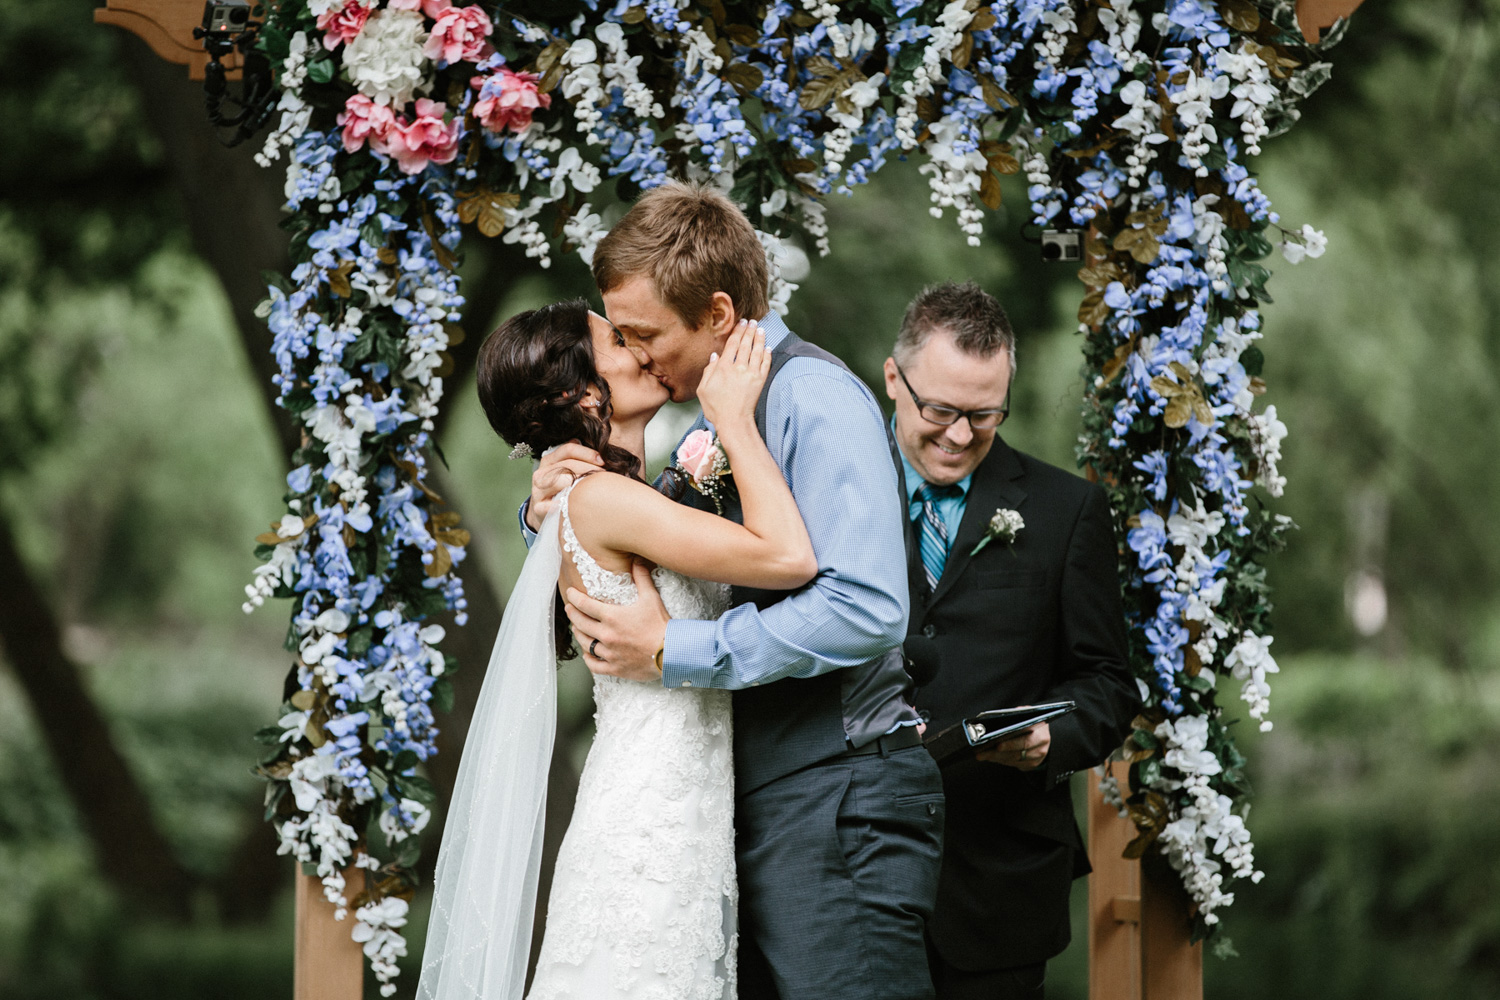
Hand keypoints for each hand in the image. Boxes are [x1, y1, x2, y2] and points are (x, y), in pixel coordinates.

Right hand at [525, 442, 603, 530]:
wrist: (544, 511)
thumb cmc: (561, 489)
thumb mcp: (565, 471)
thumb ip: (576, 457)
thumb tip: (589, 442)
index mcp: (549, 460)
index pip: (568, 450)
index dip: (587, 453)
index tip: (603, 460)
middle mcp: (541, 473)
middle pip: (567, 465)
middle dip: (588, 469)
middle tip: (604, 475)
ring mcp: (538, 490)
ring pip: (558, 481)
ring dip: (578, 483)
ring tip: (593, 487)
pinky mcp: (537, 508)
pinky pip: (547, 506)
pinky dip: (558, 505)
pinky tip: (570, 504)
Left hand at [565, 560, 668, 681]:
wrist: (671, 653)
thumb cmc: (661, 625)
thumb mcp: (651, 598)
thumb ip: (642, 578)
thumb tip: (637, 560)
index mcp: (612, 617)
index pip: (585, 605)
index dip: (574, 598)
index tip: (570, 593)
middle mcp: (607, 635)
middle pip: (580, 623)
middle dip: (572, 614)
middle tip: (569, 609)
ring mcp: (609, 653)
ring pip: (585, 643)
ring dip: (579, 634)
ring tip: (577, 628)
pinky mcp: (614, 667)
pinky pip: (594, 665)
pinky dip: (589, 659)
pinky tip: (588, 654)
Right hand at [696, 320, 768, 429]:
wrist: (734, 422)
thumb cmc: (715, 408)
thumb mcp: (703, 389)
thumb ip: (708, 370)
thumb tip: (715, 355)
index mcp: (723, 368)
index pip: (732, 344)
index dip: (737, 331)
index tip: (741, 322)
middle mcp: (738, 368)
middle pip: (745, 344)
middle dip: (749, 331)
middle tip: (752, 321)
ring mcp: (751, 374)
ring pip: (757, 351)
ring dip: (759, 338)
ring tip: (761, 329)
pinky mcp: (760, 382)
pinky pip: (765, 364)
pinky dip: (767, 354)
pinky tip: (767, 347)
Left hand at [975, 722, 1050, 770]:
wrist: (1042, 731)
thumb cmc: (1031, 721)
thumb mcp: (1027, 713)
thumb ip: (1017, 715)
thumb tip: (999, 718)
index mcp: (1041, 735)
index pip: (1025, 741)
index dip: (1011, 744)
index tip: (997, 745)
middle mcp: (1040, 748)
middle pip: (1016, 754)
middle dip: (996, 753)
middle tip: (981, 752)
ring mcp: (1036, 758)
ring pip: (1012, 760)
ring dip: (995, 758)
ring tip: (981, 754)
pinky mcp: (1030, 765)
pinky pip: (1012, 764)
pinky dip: (1000, 760)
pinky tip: (989, 756)